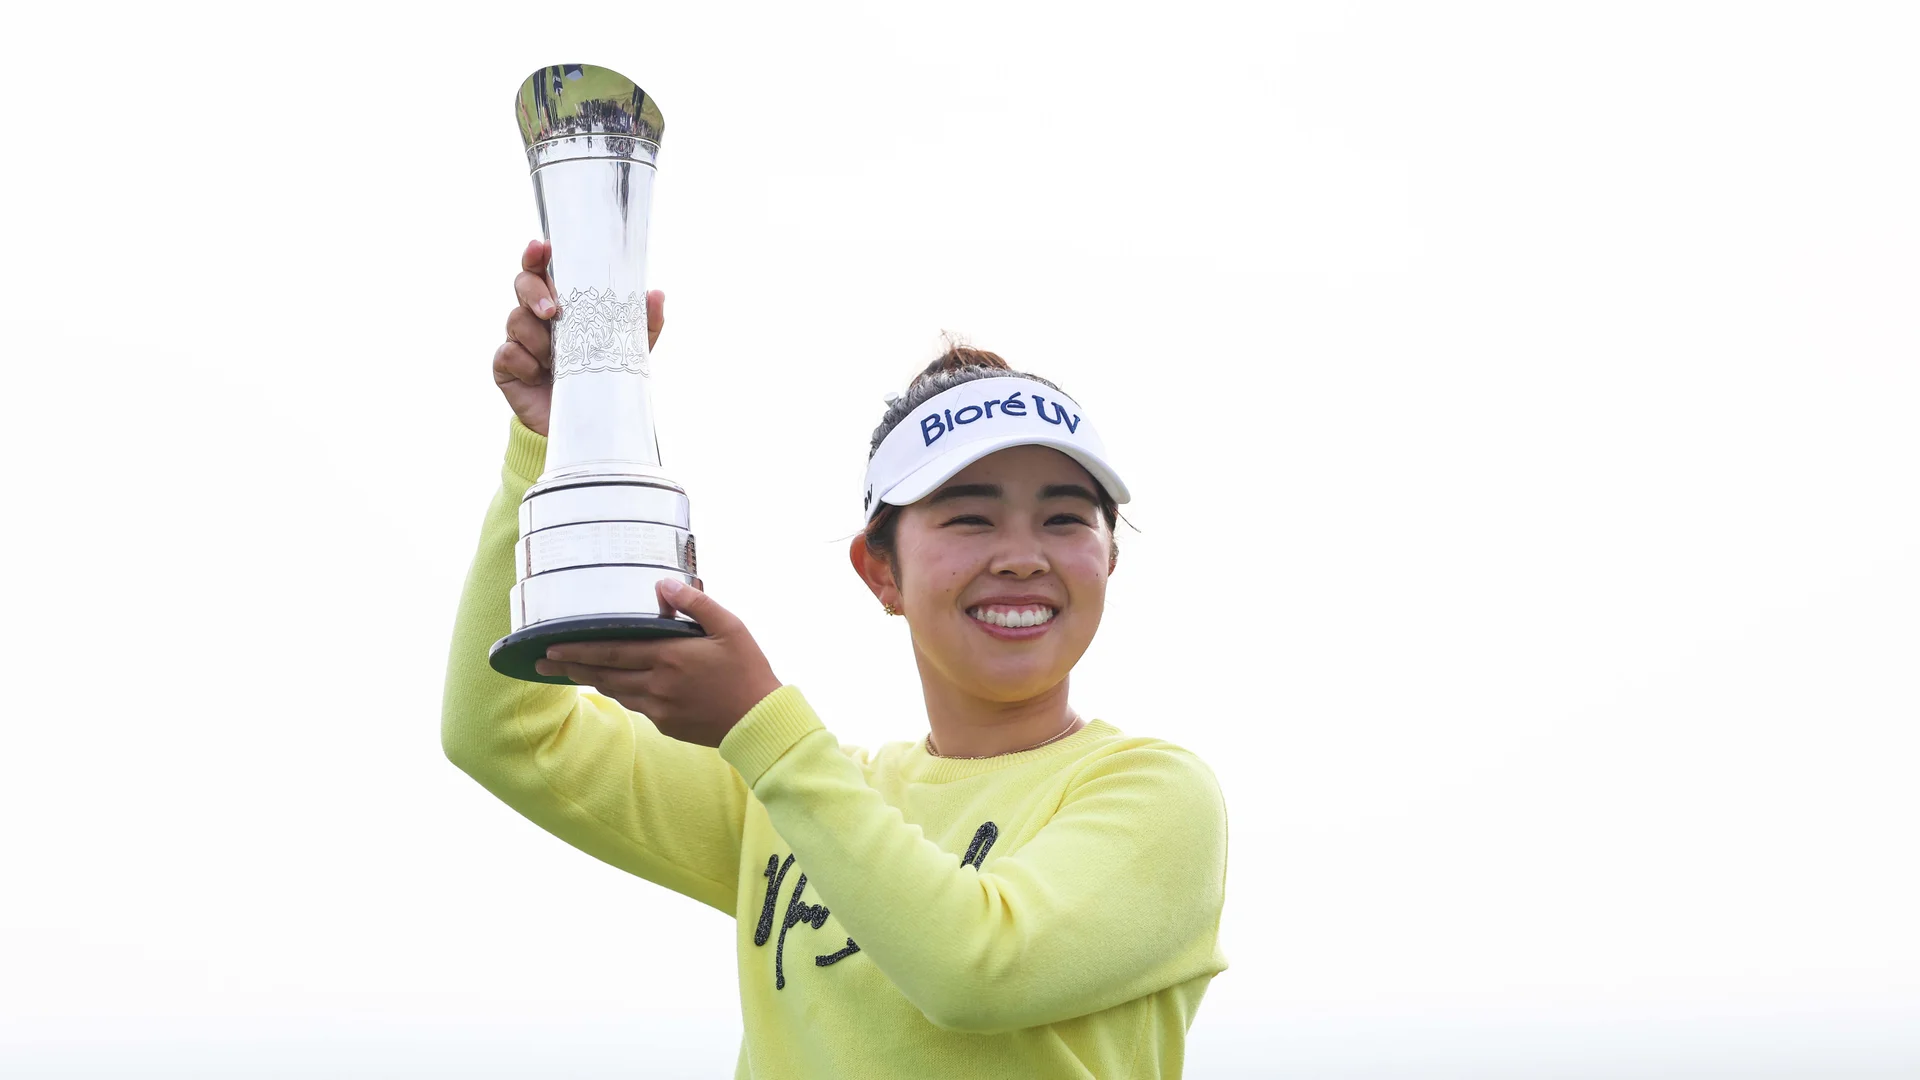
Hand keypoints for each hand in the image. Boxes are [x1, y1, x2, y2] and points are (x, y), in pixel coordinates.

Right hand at [493, 239, 665, 436]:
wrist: (584, 425)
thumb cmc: (601, 379)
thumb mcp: (627, 351)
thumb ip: (642, 324)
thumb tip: (656, 294)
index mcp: (562, 304)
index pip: (543, 270)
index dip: (537, 254)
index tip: (542, 247)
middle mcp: (536, 317)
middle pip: (522, 284)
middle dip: (535, 293)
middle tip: (553, 312)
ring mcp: (519, 340)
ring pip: (515, 320)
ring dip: (538, 339)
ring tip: (558, 360)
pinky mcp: (506, 366)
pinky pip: (508, 353)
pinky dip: (525, 363)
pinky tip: (539, 375)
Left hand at [532, 580, 782, 748]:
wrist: (759, 720)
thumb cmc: (748, 669)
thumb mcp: (729, 626)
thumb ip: (694, 603)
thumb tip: (662, 585)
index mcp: (669, 657)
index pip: (612, 650)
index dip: (578, 648)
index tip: (551, 646)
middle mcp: (658, 684)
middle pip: (604, 673)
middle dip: (570, 666)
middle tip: (543, 662)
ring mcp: (660, 708)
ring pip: (616, 691)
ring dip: (592, 680)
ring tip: (571, 671)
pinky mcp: (667, 724)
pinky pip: (636, 705)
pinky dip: (621, 692)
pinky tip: (615, 685)